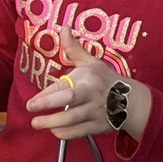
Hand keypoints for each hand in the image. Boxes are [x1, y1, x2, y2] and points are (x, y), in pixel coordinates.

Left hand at [26, 27, 147, 139]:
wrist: (131, 102)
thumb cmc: (105, 80)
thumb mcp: (91, 62)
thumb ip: (74, 48)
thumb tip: (64, 27)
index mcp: (88, 81)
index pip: (64, 88)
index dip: (47, 96)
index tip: (31, 103)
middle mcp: (91, 98)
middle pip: (69, 104)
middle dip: (49, 111)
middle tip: (32, 117)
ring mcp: (95, 114)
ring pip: (73, 121)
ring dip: (54, 125)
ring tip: (38, 124)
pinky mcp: (97, 127)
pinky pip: (79, 133)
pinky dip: (66, 134)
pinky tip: (55, 131)